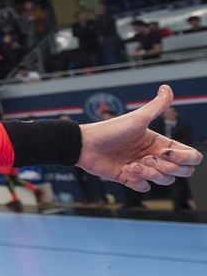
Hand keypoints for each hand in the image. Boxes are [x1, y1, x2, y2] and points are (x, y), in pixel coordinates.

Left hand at [77, 85, 201, 191]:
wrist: (85, 144)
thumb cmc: (110, 129)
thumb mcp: (137, 118)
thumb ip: (156, 106)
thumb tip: (167, 87)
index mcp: (161, 143)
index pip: (190, 156)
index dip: (185, 158)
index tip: (165, 152)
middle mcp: (155, 156)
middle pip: (182, 171)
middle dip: (167, 168)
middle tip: (146, 159)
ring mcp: (143, 169)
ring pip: (165, 180)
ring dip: (150, 174)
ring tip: (132, 165)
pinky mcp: (130, 179)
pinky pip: (145, 187)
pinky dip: (138, 181)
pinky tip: (125, 170)